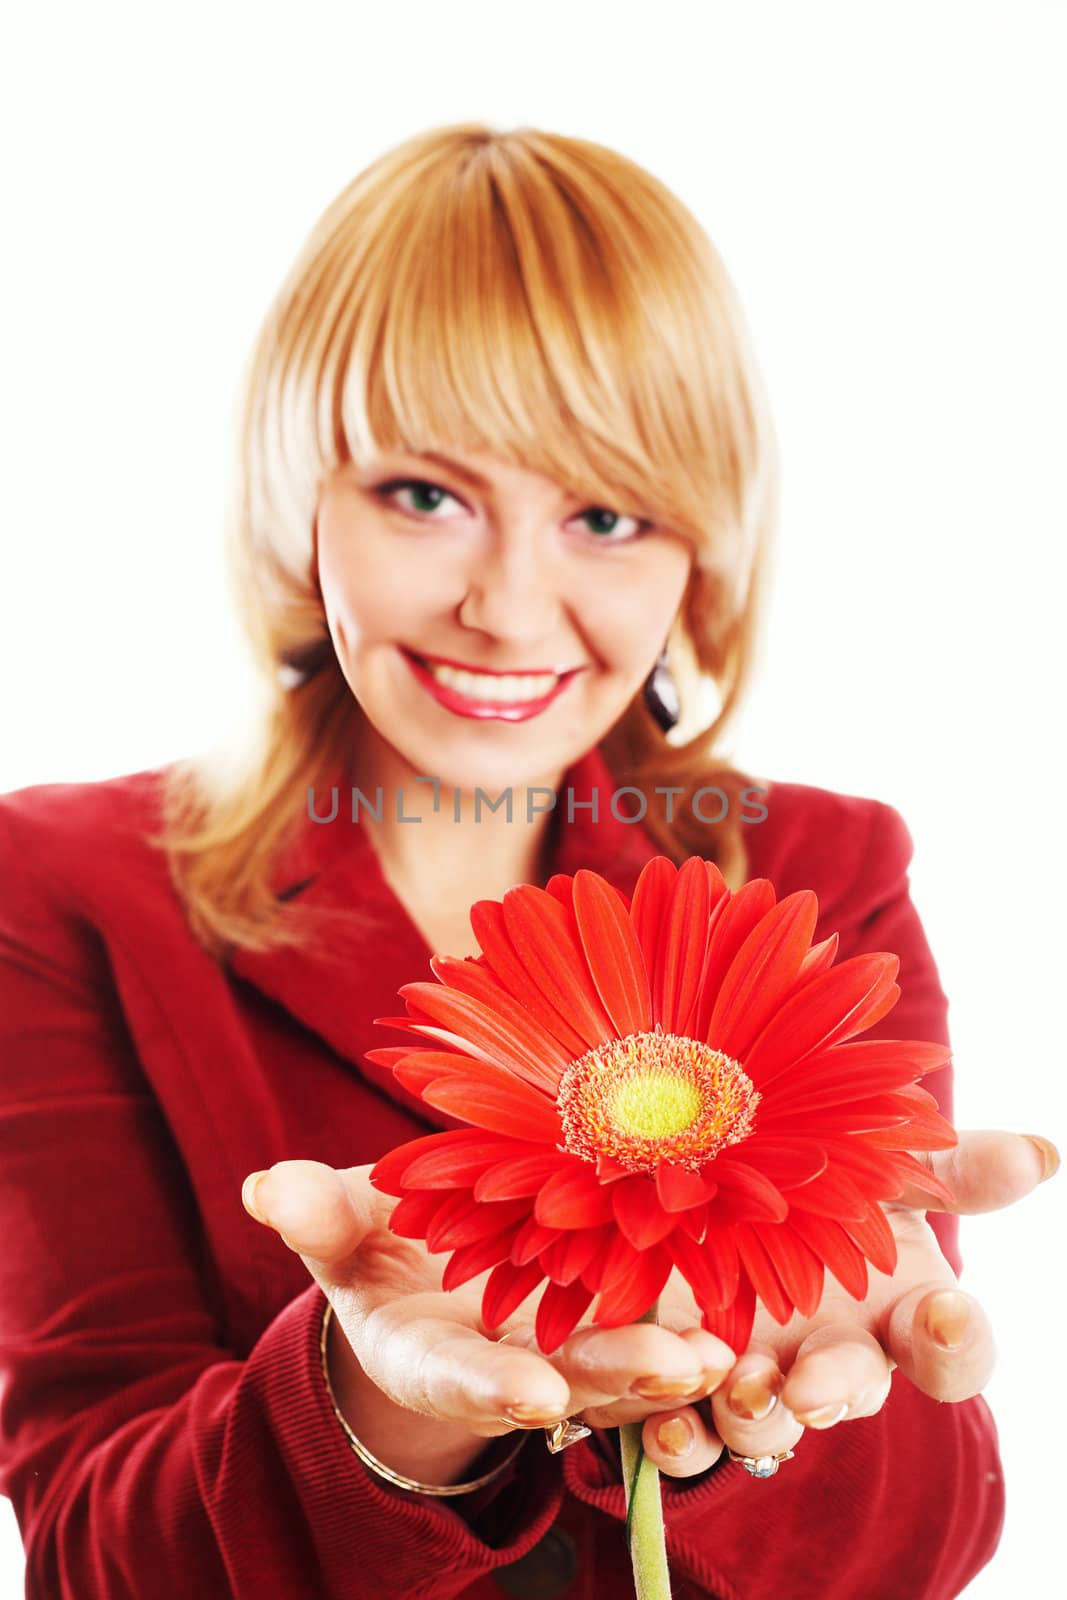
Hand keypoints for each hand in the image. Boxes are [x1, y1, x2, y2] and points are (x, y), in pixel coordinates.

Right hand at [240, 1160, 737, 1485]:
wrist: (433, 1264)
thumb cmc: (381, 1244)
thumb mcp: (341, 1229)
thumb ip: (314, 1213)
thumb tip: (268, 1187)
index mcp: (435, 1352)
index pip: (463, 1379)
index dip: (495, 1389)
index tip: (534, 1394)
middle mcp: (511, 1361)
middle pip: (569, 1381)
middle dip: (619, 1378)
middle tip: (677, 1366)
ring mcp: (570, 1344)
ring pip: (629, 1368)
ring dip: (677, 1363)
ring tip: (724, 1348)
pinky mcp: (617, 1311)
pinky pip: (660, 1323)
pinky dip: (696, 1319)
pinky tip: (742, 1302)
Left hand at [630, 1129, 1058, 1477]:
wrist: (722, 1179)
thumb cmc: (828, 1179)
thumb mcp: (887, 1161)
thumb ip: (953, 1166)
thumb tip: (1039, 1152)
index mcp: (899, 1310)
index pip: (950, 1350)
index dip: (954, 1342)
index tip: (942, 1312)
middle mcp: (836, 1357)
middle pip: (852, 1394)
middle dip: (835, 1392)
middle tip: (812, 1384)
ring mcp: (763, 1373)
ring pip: (768, 1423)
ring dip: (756, 1416)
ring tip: (738, 1387)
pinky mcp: (689, 1377)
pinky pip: (686, 1429)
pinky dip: (675, 1431)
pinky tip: (661, 1414)